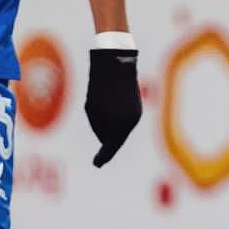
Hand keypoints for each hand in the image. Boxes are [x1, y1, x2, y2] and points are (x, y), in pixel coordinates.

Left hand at [85, 48, 141, 166]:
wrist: (116, 64)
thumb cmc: (100, 86)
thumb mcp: (92, 109)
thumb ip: (98, 127)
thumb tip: (106, 137)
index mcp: (118, 125)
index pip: (109, 147)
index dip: (102, 157)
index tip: (96, 164)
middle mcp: (130, 123)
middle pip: (115, 140)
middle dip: (106, 144)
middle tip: (98, 155)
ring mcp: (135, 116)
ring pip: (120, 131)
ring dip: (110, 128)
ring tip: (103, 108)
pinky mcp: (137, 109)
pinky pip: (124, 122)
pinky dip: (116, 120)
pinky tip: (111, 109)